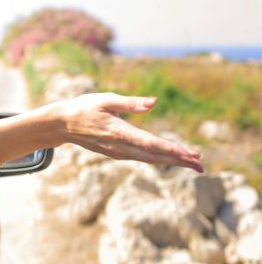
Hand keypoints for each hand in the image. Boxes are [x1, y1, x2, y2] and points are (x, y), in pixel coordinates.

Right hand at [49, 92, 202, 171]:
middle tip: (201, 164)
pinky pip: (142, 158)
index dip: (171, 149)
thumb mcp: (106, 99)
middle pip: (154, 156)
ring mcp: (118, 152)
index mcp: (118, 131)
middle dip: (179, 160)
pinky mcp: (116, 153)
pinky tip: (169, 159)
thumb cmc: (84, 107)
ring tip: (193, 164)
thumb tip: (154, 102)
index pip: (150, 143)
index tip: (190, 154)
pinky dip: (159, 159)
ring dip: (172, 162)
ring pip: (150, 159)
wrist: (63, 124)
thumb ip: (130, 103)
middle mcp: (120, 146)